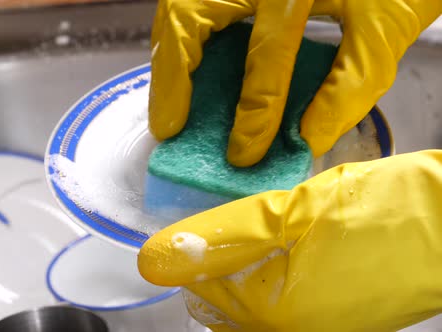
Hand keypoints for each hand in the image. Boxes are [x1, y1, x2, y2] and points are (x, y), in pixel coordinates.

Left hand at [138, 150, 441, 330]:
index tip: (208, 220)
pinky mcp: (335, 324)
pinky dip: (272, 279)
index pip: (200, 285)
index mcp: (273, 313)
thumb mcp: (293, 212)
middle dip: (221, 259)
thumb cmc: (388, 210)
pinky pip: (282, 308)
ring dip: (246, 268)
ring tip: (269, 231)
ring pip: (250, 305)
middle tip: (243, 222)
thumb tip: (156, 257)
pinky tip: (290, 249)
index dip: (198, 246)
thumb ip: (223, 237)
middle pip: (222, 301)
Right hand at [149, 0, 440, 165]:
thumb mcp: (383, 28)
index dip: (254, 106)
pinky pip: (191, 10)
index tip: (244, 152)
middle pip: (189, 15)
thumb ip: (352, 82)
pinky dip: (180, 46)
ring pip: (179, 10)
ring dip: (168, 64)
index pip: (267, 48)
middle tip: (168, 128)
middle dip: (173, 77)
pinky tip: (182, 79)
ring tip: (168, 111)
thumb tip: (307, 138)